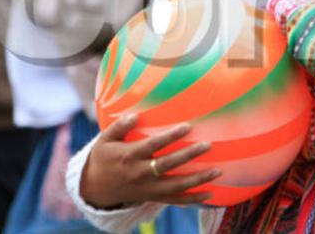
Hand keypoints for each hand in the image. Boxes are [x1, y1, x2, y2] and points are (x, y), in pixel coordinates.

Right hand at [80, 113, 220, 207]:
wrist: (96, 188)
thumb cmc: (103, 157)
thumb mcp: (105, 139)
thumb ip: (119, 126)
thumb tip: (135, 114)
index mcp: (129, 156)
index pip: (153, 145)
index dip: (170, 136)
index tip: (187, 126)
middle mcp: (140, 173)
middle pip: (168, 165)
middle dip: (189, 155)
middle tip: (207, 145)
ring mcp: (148, 188)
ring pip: (176, 185)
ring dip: (198, 179)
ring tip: (218, 170)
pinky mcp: (153, 197)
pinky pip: (175, 200)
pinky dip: (193, 198)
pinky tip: (211, 193)